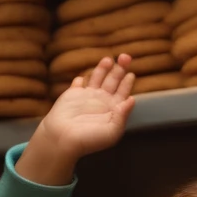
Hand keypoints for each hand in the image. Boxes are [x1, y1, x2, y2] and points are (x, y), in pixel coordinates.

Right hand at [16, 54, 135, 186]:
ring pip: (97, 78)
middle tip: (125, 57)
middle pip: (112, 81)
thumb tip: (132, 99)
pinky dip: (81, 79)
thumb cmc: (90, 139)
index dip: (127, 83)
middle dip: (119, 69)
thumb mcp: (112, 131)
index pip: (122, 93)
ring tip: (109, 59)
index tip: (131, 73)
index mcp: (112, 110)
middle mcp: (101, 102)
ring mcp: (87, 97)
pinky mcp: (73, 94)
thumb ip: (122, 115)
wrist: (64, 138)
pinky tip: (82, 77)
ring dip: (103, 68)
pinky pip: (79, 83)